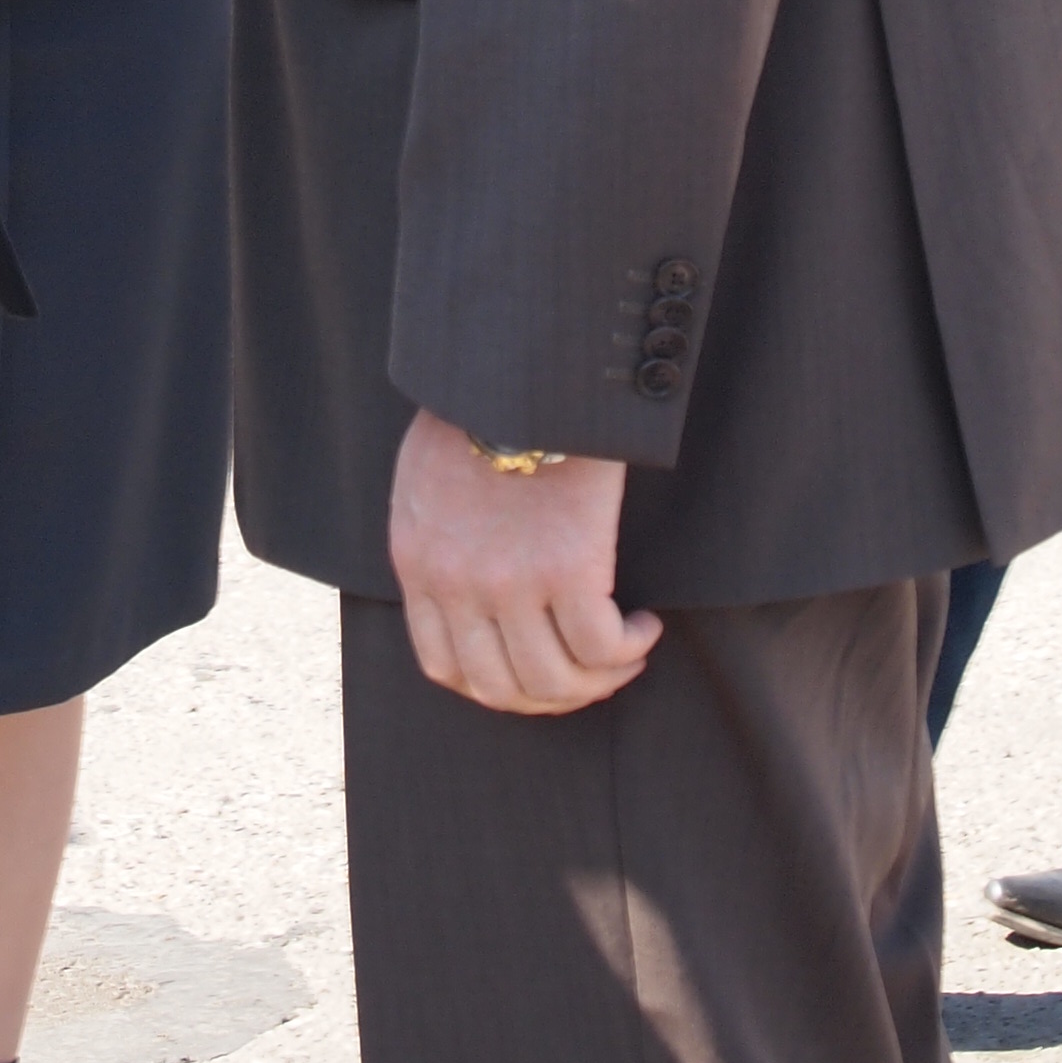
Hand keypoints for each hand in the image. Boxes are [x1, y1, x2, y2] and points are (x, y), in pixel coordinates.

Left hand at [388, 409, 661, 715]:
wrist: (522, 366)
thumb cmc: (483, 406)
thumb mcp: (426, 477)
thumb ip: (438, 536)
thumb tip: (467, 581)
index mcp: (418, 562)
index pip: (445, 667)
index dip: (497, 687)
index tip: (533, 674)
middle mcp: (457, 585)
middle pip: (502, 688)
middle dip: (553, 696)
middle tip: (591, 674)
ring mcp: (510, 582)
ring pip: (555, 679)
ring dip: (598, 679)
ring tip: (625, 650)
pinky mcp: (567, 567)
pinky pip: (601, 646)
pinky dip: (627, 648)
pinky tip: (642, 625)